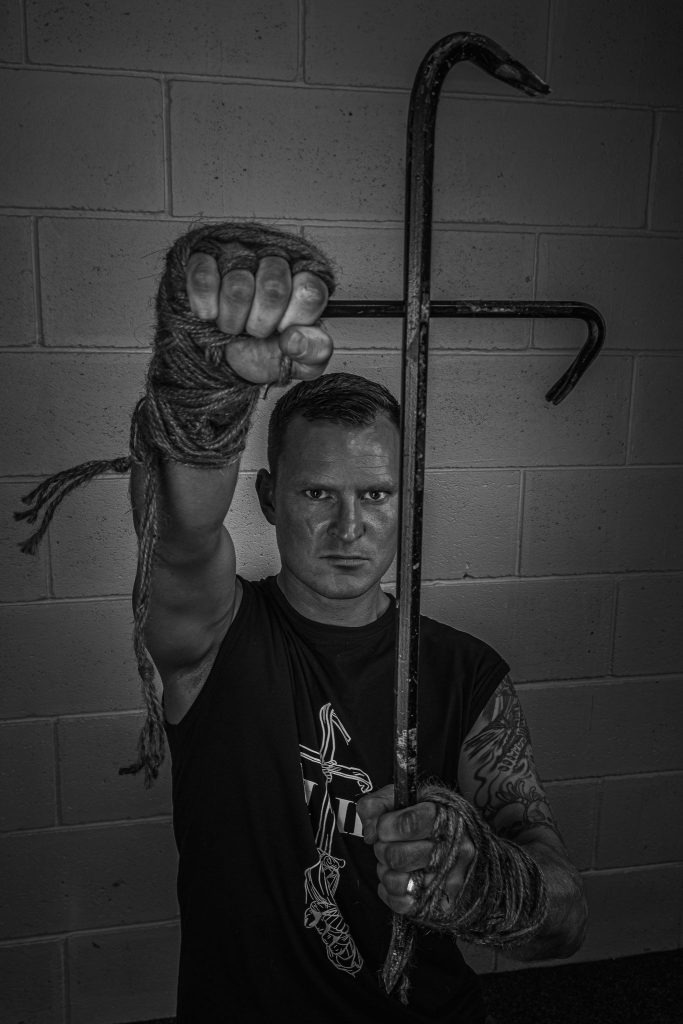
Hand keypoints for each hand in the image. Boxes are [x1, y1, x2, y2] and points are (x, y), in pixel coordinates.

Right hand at [185, 247, 331, 384]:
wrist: (221, 356)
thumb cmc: (263, 350)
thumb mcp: (298, 363)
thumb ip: (314, 353)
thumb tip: (295, 340)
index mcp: (302, 284)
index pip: (310, 291)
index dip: (294, 319)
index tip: (283, 331)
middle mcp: (273, 261)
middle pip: (274, 287)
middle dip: (261, 323)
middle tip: (255, 331)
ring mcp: (237, 256)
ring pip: (237, 285)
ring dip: (231, 320)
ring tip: (232, 325)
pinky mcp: (203, 259)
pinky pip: (203, 279)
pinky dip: (206, 307)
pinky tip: (210, 315)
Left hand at [357, 784, 474, 916]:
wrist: (455, 837)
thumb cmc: (424, 814)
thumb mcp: (403, 797)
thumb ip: (378, 804)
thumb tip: (370, 833)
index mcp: (446, 816)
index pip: (409, 824)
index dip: (385, 827)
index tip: (382, 826)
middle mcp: (455, 848)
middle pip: (399, 857)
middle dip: (381, 850)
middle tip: (385, 845)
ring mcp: (451, 878)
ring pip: (400, 883)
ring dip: (385, 872)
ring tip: (390, 862)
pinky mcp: (444, 902)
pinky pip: (405, 905)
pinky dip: (389, 892)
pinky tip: (395, 877)